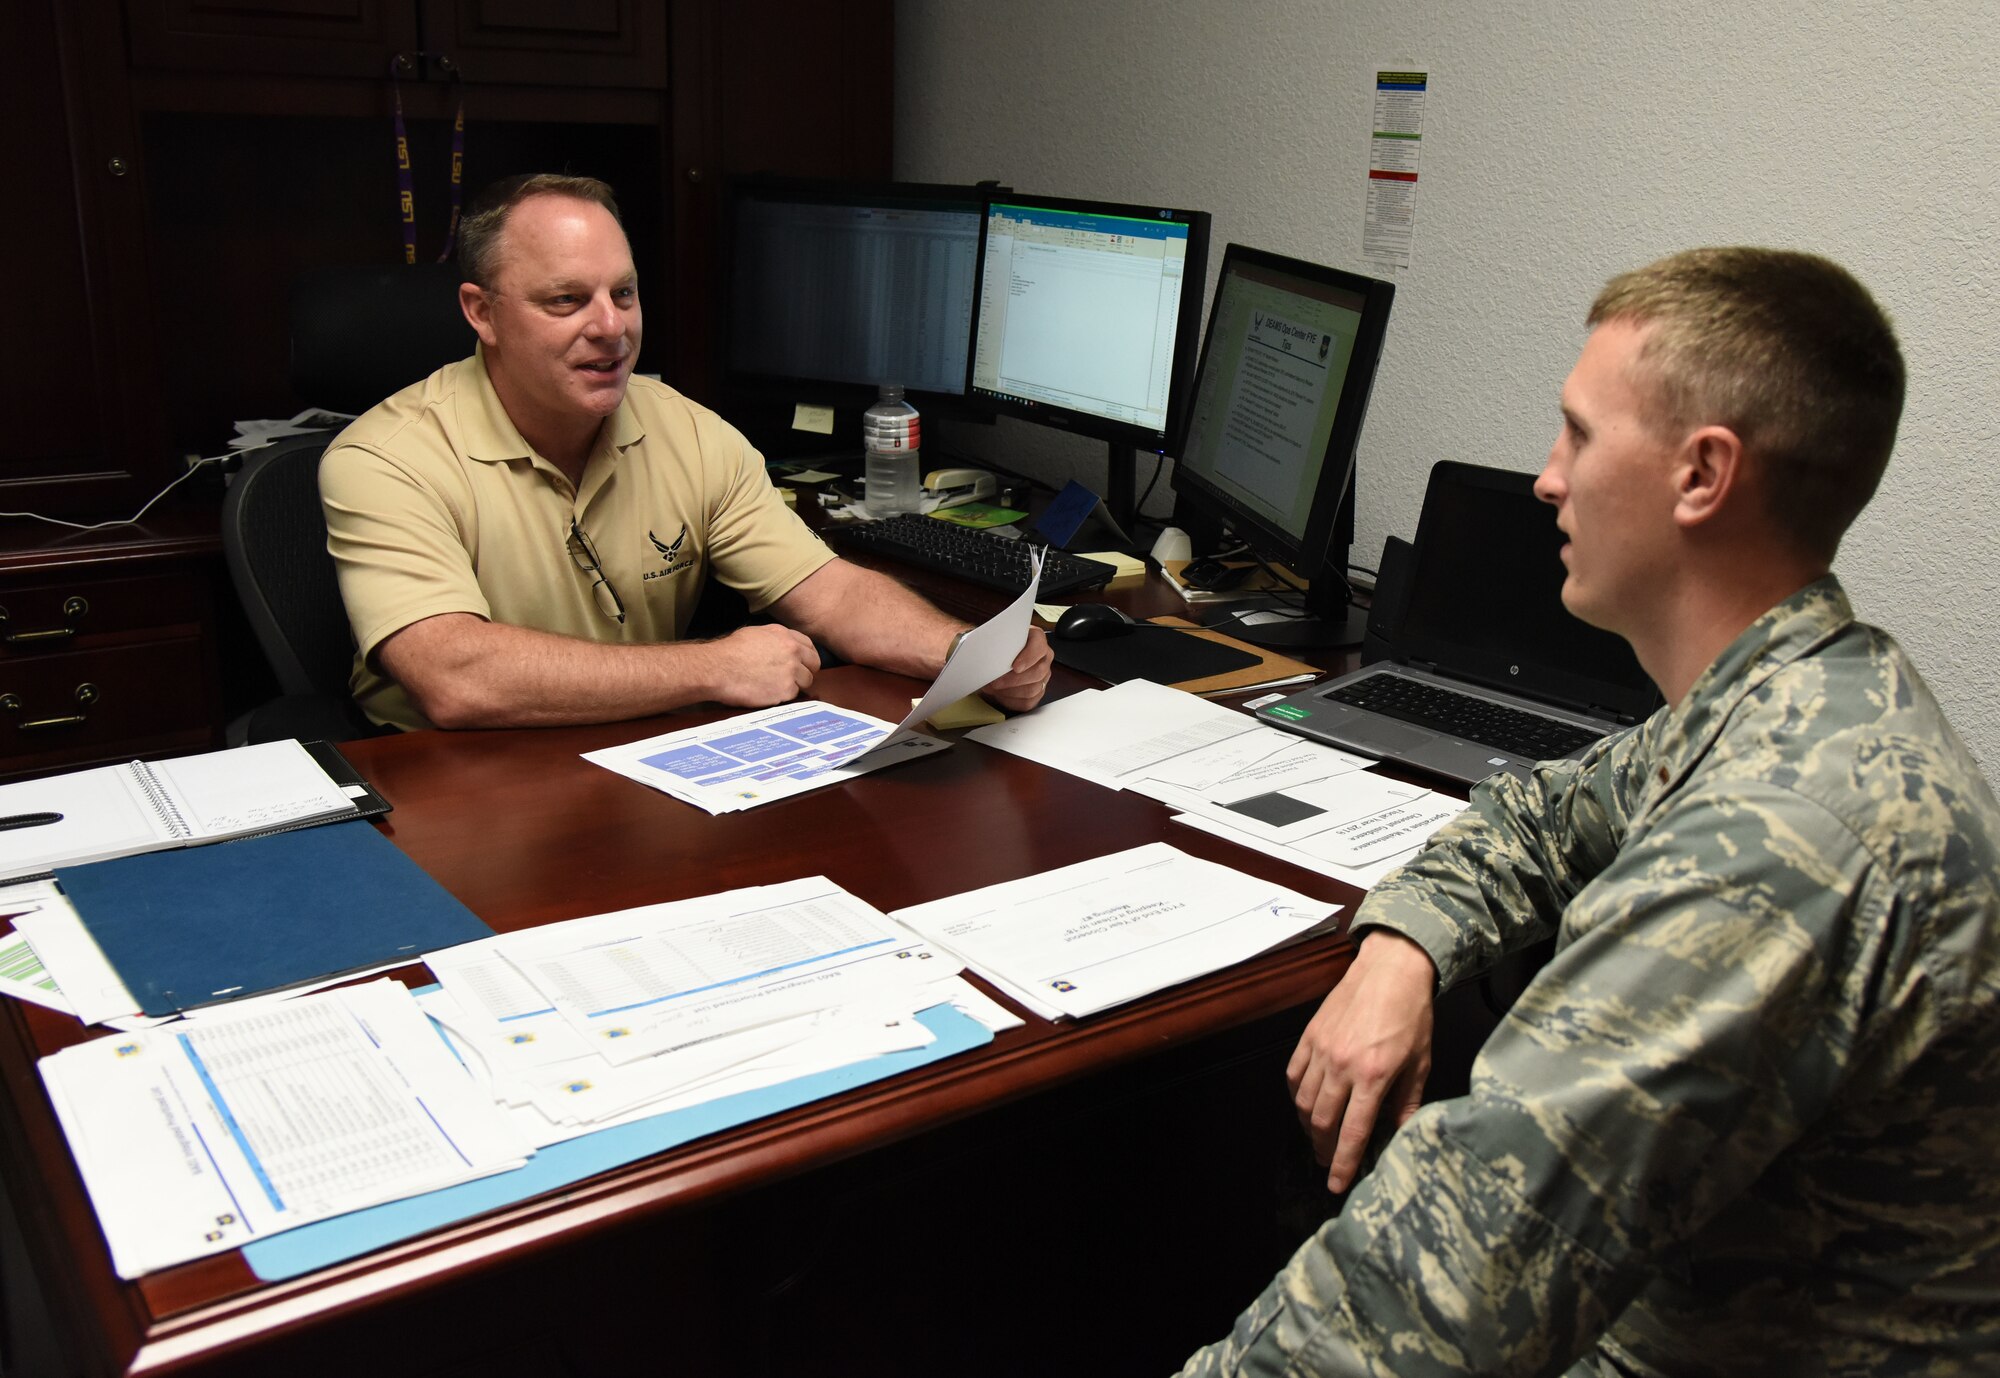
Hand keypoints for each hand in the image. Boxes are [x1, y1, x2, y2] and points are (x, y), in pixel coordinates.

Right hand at [702, 623, 819, 705]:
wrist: (718, 668)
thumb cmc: (729, 652)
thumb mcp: (755, 633)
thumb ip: (775, 639)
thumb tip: (780, 645)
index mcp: (785, 635)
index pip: (809, 646)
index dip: (806, 657)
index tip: (801, 664)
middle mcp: (793, 651)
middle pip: (814, 664)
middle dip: (805, 671)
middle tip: (792, 678)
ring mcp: (791, 671)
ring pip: (806, 681)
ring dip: (795, 685)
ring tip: (776, 686)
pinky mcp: (786, 690)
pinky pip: (793, 695)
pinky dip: (783, 696)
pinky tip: (768, 692)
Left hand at [979, 627, 1054, 711]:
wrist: (996, 662)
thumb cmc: (998, 647)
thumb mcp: (996, 639)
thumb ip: (996, 642)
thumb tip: (987, 650)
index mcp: (1037, 638)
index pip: (1039, 647)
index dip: (1028, 657)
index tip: (1015, 667)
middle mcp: (1044, 657)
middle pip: (1038, 672)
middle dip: (1014, 680)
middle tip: (996, 682)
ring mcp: (1043, 676)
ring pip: (1032, 689)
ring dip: (1009, 691)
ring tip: (993, 688)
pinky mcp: (1038, 692)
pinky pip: (1028, 701)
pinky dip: (1011, 700)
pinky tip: (1000, 694)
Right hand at [1288, 928, 1436, 1192]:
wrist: (1391, 968)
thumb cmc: (1411, 1014)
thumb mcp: (1421, 1062)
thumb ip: (1408, 1102)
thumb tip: (1402, 1134)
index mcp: (1374, 1075)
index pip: (1353, 1132)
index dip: (1342, 1164)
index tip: (1336, 1185)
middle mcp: (1342, 1065)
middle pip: (1322, 1122)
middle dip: (1323, 1149)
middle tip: (1328, 1163)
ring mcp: (1322, 1049)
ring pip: (1304, 1102)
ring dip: (1309, 1126)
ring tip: (1319, 1137)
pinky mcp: (1310, 1036)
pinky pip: (1293, 1075)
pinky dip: (1297, 1095)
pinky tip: (1306, 1103)